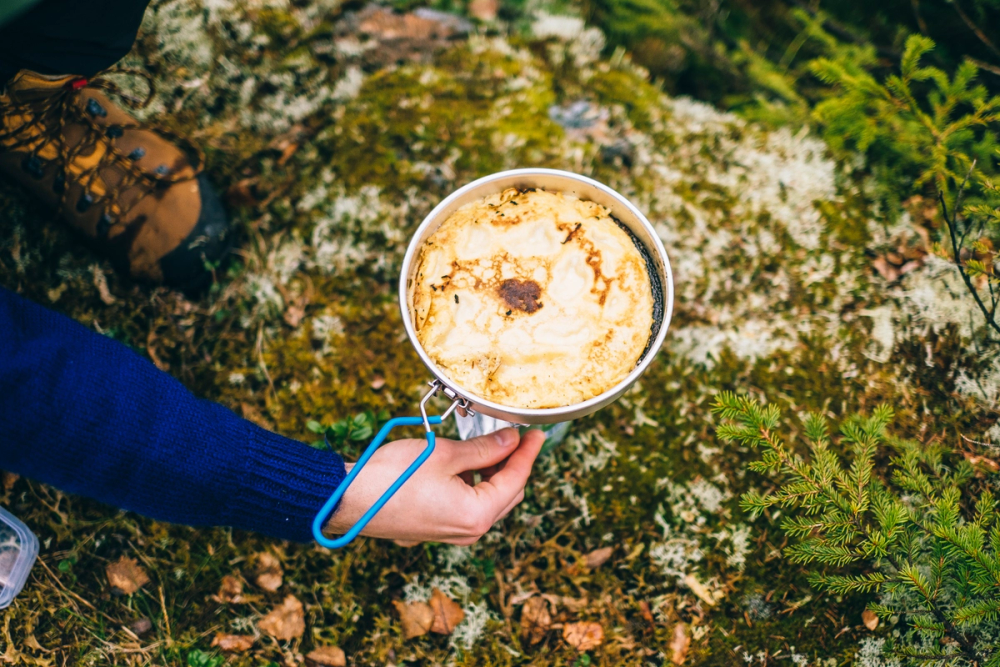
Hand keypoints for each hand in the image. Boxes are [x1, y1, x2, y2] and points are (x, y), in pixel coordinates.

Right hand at [325, 428, 544, 545]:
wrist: (350, 499)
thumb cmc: (393, 477)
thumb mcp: (444, 454)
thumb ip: (484, 448)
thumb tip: (511, 439)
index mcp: (477, 514)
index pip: (516, 479)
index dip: (528, 452)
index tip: (536, 432)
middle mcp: (470, 530)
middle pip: (507, 493)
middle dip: (513, 463)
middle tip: (514, 435)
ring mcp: (453, 532)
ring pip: (489, 499)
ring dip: (492, 472)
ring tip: (488, 443)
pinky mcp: (438, 527)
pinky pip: (469, 505)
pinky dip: (474, 482)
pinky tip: (465, 461)